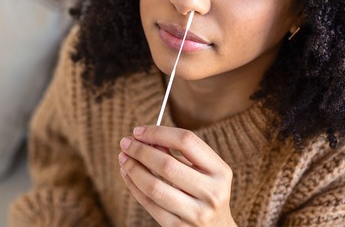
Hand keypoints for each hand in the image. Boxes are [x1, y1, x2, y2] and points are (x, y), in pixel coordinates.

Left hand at [118, 125, 236, 226]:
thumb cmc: (207, 192)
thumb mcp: (204, 170)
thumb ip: (180, 153)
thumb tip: (147, 138)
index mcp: (220, 171)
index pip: (186, 141)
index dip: (159, 132)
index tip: (139, 130)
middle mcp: (211, 193)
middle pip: (167, 164)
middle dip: (141, 151)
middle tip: (125, 142)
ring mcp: (196, 213)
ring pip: (154, 187)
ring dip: (133, 169)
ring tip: (123, 158)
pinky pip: (149, 204)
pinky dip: (134, 186)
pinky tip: (127, 174)